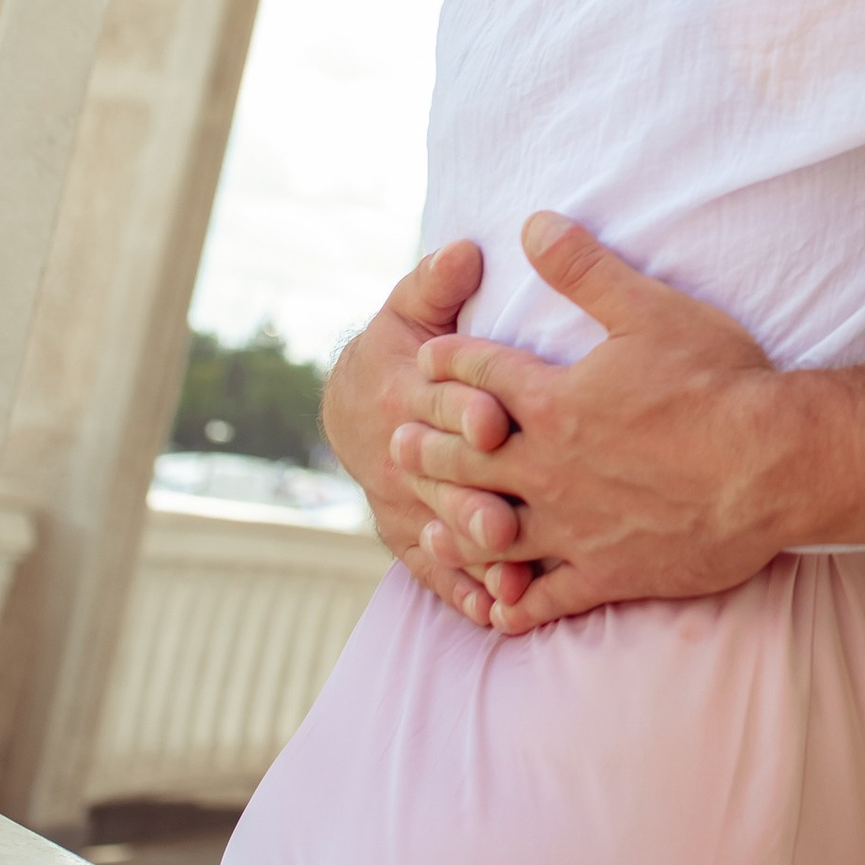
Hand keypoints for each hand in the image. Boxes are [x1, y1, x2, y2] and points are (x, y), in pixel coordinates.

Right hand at [323, 242, 530, 624]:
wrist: (354, 404)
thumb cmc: (405, 343)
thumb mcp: (412, 306)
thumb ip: (437, 283)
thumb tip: (464, 249)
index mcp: (407, 392)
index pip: (438, 401)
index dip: (464, 409)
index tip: (496, 420)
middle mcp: (404, 454)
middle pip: (440, 479)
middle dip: (470, 499)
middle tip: (505, 520)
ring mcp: (406, 502)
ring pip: (439, 532)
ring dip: (472, 558)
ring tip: (510, 581)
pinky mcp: (413, 537)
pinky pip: (437, 571)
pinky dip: (464, 593)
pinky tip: (498, 616)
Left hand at [402, 212, 795, 630]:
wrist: (772, 465)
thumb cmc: (719, 382)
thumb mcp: (652, 309)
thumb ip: (586, 269)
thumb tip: (533, 223)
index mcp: (554, 401)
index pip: (482, 374)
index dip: (450, 360)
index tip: (427, 357)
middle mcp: (549, 468)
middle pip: (466, 458)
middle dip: (429, 448)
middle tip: (397, 446)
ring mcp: (573, 527)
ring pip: (491, 533)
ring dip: (454, 528)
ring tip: (429, 528)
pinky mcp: (606, 573)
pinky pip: (544, 598)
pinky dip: (515, 603)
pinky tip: (497, 607)